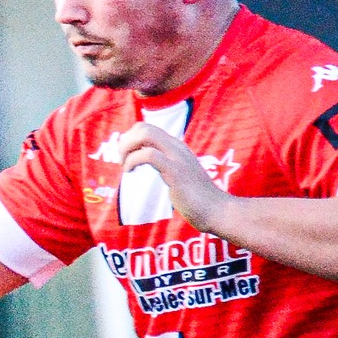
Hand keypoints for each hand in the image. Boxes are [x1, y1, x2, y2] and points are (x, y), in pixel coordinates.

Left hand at [116, 123, 232, 232]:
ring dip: (126, 149)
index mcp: (176, 147)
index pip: (147, 128)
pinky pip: (149, 155)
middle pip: (143, 127)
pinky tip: (130, 172)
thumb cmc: (196, 198)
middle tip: (122, 162)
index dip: (130, 139)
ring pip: (145, 135)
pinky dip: (132, 160)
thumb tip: (151, 164)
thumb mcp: (179, 175)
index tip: (126, 158)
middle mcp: (177, 147)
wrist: (216, 210)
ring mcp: (177, 157)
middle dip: (124, 142)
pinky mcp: (175, 171)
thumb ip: (166, 165)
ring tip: (125, 167)